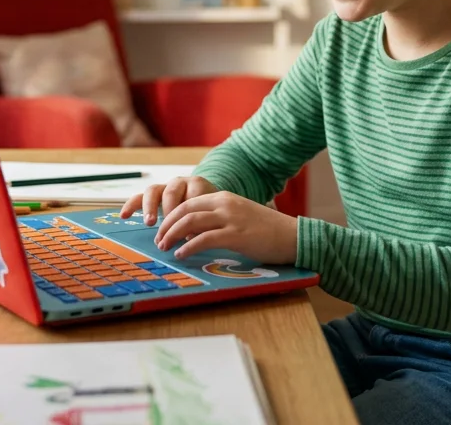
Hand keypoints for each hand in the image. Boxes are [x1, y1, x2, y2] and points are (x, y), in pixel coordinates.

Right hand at [121, 175, 218, 225]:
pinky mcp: (152, 195)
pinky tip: (124, 216)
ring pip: (153, 191)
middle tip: (170, 229)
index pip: (193, 194)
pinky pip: (138, 197)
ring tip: (150, 223)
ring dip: (150, 207)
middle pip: (171, 193)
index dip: (192, 213)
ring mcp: (164, 187)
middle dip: (169, 212)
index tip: (192, 233)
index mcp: (197, 184)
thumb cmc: (207, 209)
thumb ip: (203, 222)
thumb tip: (190, 238)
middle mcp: (179, 183)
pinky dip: (131, 205)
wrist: (204, 197)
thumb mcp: (210, 213)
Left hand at [153, 192, 297, 263]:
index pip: (188, 202)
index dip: (171, 216)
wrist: (292, 236)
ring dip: (173, 235)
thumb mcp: (239, 216)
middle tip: (158, 240)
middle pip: (184, 210)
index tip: (162, 229)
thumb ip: (218, 219)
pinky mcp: (236, 235)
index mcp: (224, 197)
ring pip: (190, 222)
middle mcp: (225, 204)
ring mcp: (230, 218)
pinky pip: (204, 239)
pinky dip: (189, 246)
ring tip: (165, 247)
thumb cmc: (266, 230)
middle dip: (167, 225)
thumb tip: (194, 232)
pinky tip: (182, 254)